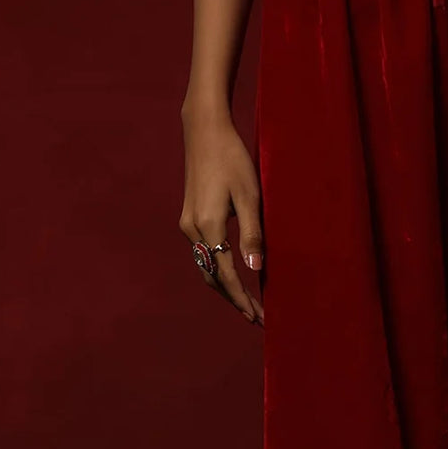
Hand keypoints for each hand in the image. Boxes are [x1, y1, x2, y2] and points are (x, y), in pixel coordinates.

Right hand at [179, 105, 264, 325]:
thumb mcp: (250, 195)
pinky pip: (203, 254)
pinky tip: (232, 276)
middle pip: (212, 278)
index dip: (243, 299)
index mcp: (209, 226)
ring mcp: (188, 224)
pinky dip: (217, 271)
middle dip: (234, 299)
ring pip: (206, 267)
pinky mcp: (189, 217)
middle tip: (257, 317)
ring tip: (247, 304)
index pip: (226, 275)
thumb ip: (252, 233)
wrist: (204, 131)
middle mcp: (193, 230)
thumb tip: (255, 268)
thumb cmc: (232, 158)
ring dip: (225, 288)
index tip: (259, 317)